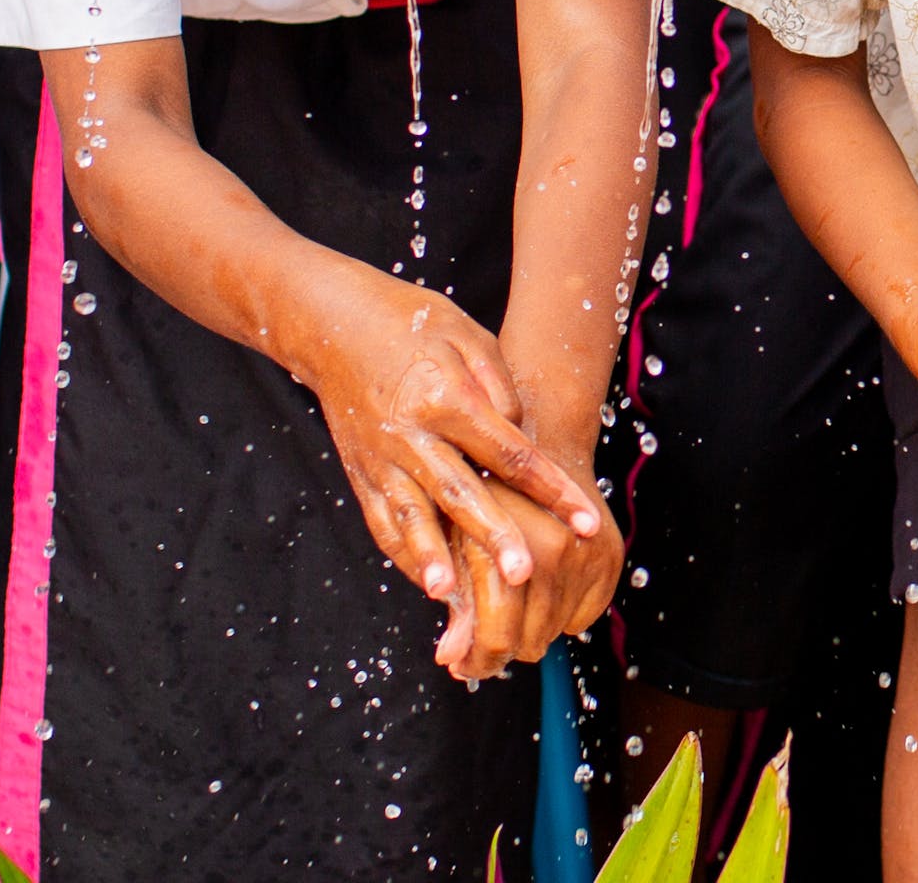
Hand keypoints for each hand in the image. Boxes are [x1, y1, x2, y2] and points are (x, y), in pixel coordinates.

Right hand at [294, 278, 607, 605]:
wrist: (331, 323)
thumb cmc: (409, 322)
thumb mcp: (466, 334)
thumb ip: (499, 387)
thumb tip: (520, 434)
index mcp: (445, 398)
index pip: (509, 452)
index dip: (551, 488)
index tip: (586, 521)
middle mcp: (410, 435)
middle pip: (460, 493)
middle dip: (494, 536)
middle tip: (525, 574)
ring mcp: (380, 459)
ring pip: (411, 517)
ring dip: (432, 558)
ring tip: (451, 596)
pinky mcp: (359, 474)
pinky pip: (382, 522)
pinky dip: (405, 555)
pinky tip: (430, 586)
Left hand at [428, 480, 623, 680]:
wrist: (541, 444)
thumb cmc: (484, 493)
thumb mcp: (455, 541)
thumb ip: (455, 601)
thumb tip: (450, 660)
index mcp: (504, 548)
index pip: (495, 635)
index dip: (476, 662)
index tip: (463, 667)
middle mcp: (551, 553)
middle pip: (527, 643)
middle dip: (499, 649)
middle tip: (479, 642)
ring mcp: (586, 556)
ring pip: (554, 635)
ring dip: (529, 631)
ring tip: (510, 607)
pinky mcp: (610, 559)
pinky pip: (582, 619)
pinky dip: (560, 614)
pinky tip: (541, 588)